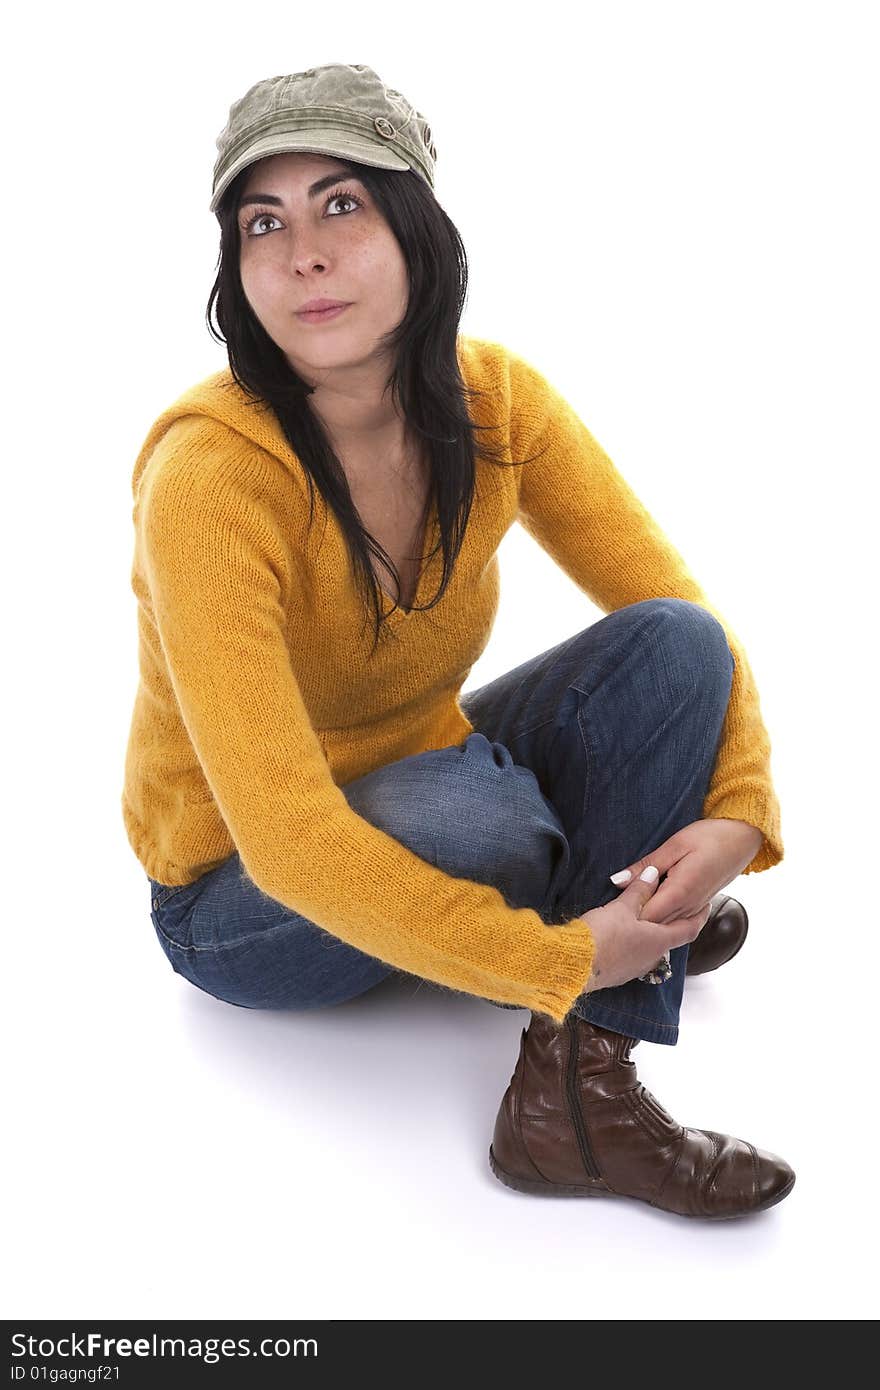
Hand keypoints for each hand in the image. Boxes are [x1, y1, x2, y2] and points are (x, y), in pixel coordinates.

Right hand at [578, 865, 708, 990]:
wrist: (574, 965)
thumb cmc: (603, 935)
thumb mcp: (622, 907)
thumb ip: (640, 891)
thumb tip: (653, 874)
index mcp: (659, 941)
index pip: (689, 929)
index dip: (699, 916)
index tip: (705, 904)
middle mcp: (651, 959)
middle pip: (668, 939)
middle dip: (671, 923)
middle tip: (670, 906)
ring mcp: (634, 969)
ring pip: (648, 948)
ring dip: (649, 934)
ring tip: (643, 919)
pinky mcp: (617, 974)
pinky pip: (631, 956)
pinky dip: (632, 943)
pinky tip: (620, 935)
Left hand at [606, 818, 763, 925]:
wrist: (743, 837)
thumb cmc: (711, 836)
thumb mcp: (673, 845)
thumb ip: (645, 866)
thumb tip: (617, 880)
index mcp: (680, 891)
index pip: (646, 916)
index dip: (626, 915)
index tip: (610, 908)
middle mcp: (689, 906)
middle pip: (654, 925)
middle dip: (633, 921)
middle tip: (613, 911)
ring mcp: (695, 908)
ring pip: (665, 925)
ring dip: (647, 920)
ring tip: (628, 910)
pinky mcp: (699, 905)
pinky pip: (676, 919)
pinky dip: (661, 916)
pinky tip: (650, 906)